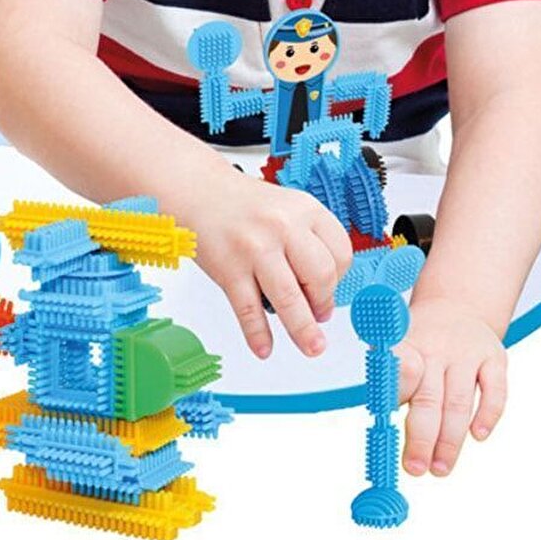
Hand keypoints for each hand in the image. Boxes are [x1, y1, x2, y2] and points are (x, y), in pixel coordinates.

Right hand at [188, 169, 352, 360]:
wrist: (199, 192)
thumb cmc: (246, 206)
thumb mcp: (288, 209)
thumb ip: (309, 241)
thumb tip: (322, 292)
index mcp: (305, 209)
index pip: (341, 252)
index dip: (339, 279)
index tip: (330, 291)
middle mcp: (282, 226)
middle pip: (320, 277)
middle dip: (323, 304)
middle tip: (319, 316)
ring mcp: (255, 249)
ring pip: (288, 299)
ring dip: (303, 331)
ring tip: (312, 347)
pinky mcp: (229, 269)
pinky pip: (249, 310)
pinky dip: (258, 335)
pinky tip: (264, 348)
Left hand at [396, 298, 506, 476]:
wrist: (458, 305)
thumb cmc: (421, 343)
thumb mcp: (397, 350)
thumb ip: (390, 384)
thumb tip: (381, 428)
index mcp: (405, 347)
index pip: (397, 373)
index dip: (395, 398)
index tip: (388, 427)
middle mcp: (436, 349)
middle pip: (428, 398)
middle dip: (421, 439)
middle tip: (416, 469)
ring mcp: (467, 353)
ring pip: (458, 401)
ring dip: (450, 439)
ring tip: (440, 469)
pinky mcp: (495, 358)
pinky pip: (495, 389)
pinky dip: (488, 414)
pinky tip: (478, 435)